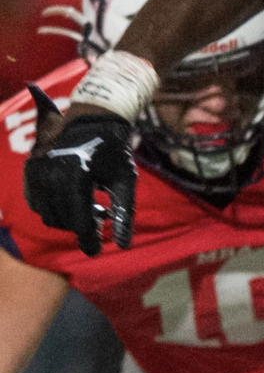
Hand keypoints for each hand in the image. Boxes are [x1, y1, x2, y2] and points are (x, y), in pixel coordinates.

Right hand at [23, 86, 135, 255]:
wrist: (93, 120)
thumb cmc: (114, 152)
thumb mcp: (125, 181)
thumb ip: (125, 213)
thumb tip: (124, 246)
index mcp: (78, 175)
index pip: (78, 219)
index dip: (88, 239)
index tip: (95, 251)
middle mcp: (52, 172)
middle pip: (62, 219)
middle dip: (82, 224)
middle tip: (101, 215)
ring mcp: (37, 170)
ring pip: (48, 214)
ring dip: (68, 217)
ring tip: (91, 203)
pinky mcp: (30, 169)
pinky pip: (37, 203)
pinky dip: (53, 207)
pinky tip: (73, 197)